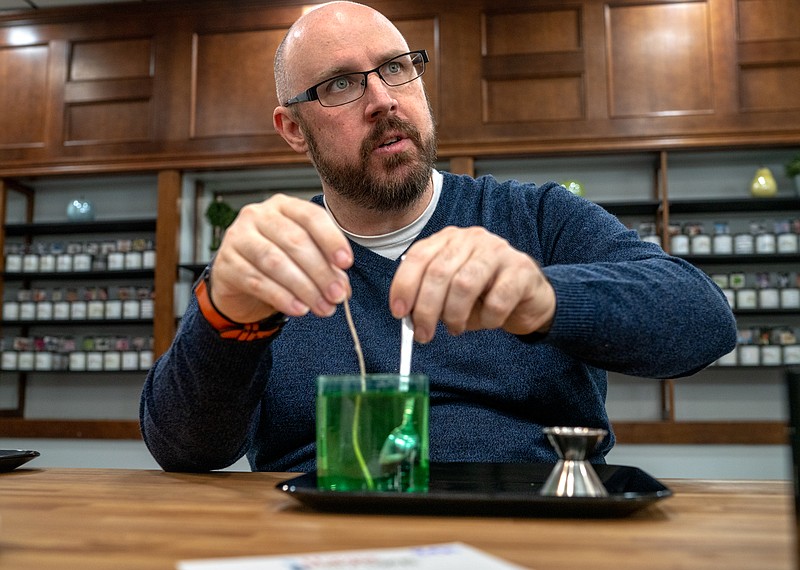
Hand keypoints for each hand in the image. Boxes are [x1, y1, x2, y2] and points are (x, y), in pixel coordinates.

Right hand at [207, 194, 352, 322]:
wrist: (238, 277)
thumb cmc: (277, 260)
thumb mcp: (304, 257)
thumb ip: (325, 266)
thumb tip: (342, 287)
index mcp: (283, 206)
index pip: (311, 216)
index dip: (331, 239)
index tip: (346, 263)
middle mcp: (258, 215)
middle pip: (295, 241)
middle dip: (321, 272)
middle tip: (337, 295)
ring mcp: (238, 237)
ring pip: (276, 262)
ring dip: (304, 288)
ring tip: (322, 307)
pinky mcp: (226, 263)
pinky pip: (257, 282)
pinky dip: (282, 298)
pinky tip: (299, 309)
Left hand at [389, 226, 554, 342]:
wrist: (528, 296)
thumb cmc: (484, 294)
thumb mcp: (450, 293)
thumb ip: (428, 297)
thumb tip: (408, 315)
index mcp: (448, 240)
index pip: (418, 256)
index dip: (404, 285)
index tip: (398, 312)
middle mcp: (471, 239)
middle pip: (439, 272)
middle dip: (426, 309)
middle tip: (423, 334)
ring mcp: (498, 251)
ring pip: (465, 284)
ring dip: (454, 315)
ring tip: (455, 329)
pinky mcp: (521, 270)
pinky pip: (497, 300)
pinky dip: (487, 319)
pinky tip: (488, 322)